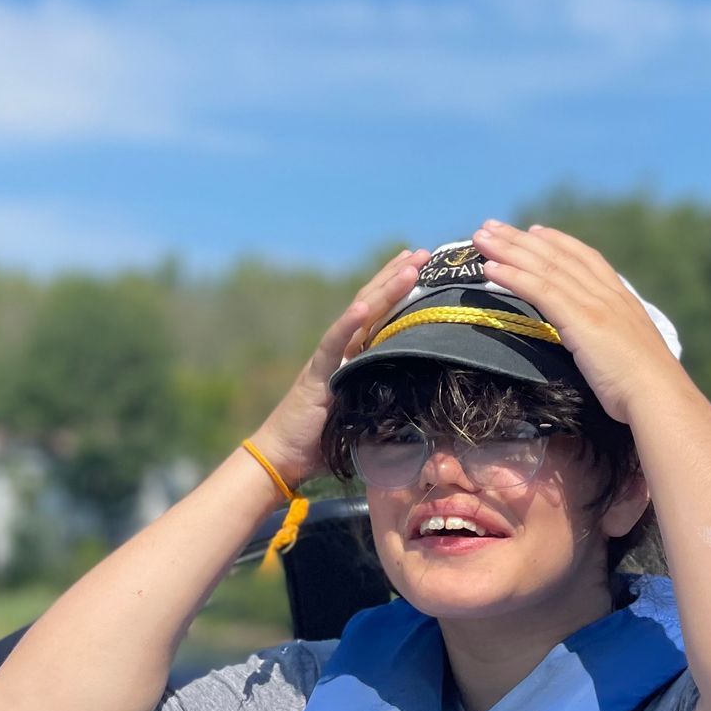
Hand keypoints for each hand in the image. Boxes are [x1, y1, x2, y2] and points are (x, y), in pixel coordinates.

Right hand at [249, 247, 427, 486]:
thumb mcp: (367, 420)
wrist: (283, 458)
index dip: (399, 290)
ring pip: (359, 315)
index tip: (423, 268)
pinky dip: (348, 324)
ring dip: (384, 289)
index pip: (380, 315)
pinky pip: (334, 344)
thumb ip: (390, 407)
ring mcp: (329, 358)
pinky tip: (364, 305)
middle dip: (398, 277)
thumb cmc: (324, 444)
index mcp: (354, 357)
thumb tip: (426, 410)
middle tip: (423, 253)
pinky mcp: (317, 374)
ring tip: (408, 266)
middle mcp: (342, 350)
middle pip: (372, 304)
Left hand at [469, 221, 684, 423]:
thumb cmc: (646, 389)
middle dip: (521, 239)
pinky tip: (490, 269)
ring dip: (508, 250)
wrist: (658, 395)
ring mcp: (594, 304)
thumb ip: (615, 342)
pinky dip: (513, 276)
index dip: (559, 242)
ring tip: (480, 238)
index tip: (535, 231)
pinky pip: (540, 290)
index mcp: (622, 300)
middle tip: (491, 226)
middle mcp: (607, 294)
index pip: (586, 259)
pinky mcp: (580, 319)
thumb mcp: (632, 355)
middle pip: (557, 256)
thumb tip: (604, 351)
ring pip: (544, 267)